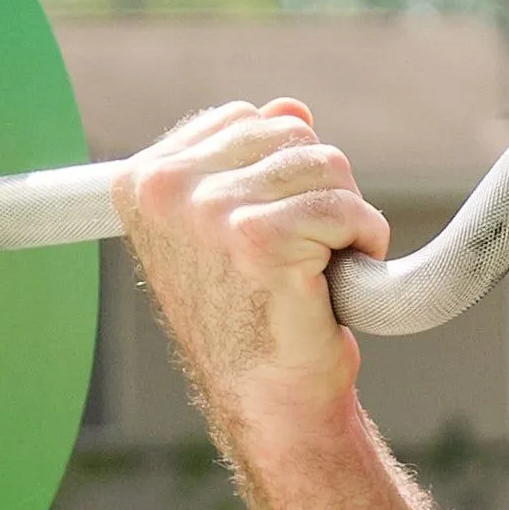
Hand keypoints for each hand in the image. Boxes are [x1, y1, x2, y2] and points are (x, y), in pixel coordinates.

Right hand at [115, 99, 389, 462]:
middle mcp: (165, 189)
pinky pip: (347, 207)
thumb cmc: (257, 320)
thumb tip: (292, 107)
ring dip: (344, 218)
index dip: (283, 172)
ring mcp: (208, 211)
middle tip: (304, 254)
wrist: (271, 402)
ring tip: (318, 269)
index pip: (245, 118)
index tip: (270, 234)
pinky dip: (364, 241)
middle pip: (291, 133)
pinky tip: (337, 282)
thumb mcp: (238, 228)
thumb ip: (254, 160)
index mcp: (144, 180)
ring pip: (327, 165)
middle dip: (319, 190)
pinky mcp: (259, 238)